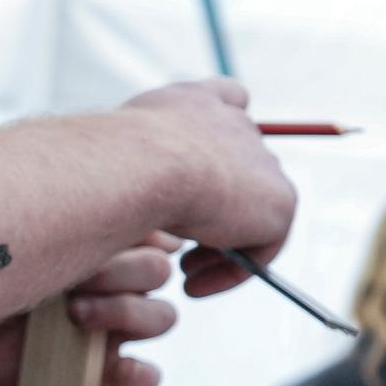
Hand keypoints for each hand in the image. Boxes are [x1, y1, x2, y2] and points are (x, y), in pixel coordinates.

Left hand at [0, 238, 185, 385]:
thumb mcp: (18, 242)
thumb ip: (65, 222)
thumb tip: (114, 207)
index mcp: (100, 246)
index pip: (151, 232)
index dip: (139, 233)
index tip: (100, 231)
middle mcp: (111, 285)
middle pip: (157, 271)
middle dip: (124, 270)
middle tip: (75, 277)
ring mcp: (108, 331)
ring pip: (161, 317)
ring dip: (128, 313)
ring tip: (77, 316)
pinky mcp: (96, 375)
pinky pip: (145, 376)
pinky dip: (140, 373)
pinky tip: (118, 368)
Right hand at [124, 79, 295, 268]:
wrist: (138, 165)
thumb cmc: (107, 160)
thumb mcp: (107, 149)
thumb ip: (129, 156)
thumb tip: (120, 181)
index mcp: (196, 102)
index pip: (229, 100)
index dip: (224, 129)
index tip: (211, 164)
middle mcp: (233, 123)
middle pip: (242, 168)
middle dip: (215, 211)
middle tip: (182, 250)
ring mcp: (262, 160)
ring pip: (251, 213)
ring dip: (220, 248)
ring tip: (185, 274)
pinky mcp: (278, 201)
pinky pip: (262, 245)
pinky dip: (230, 271)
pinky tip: (193, 285)